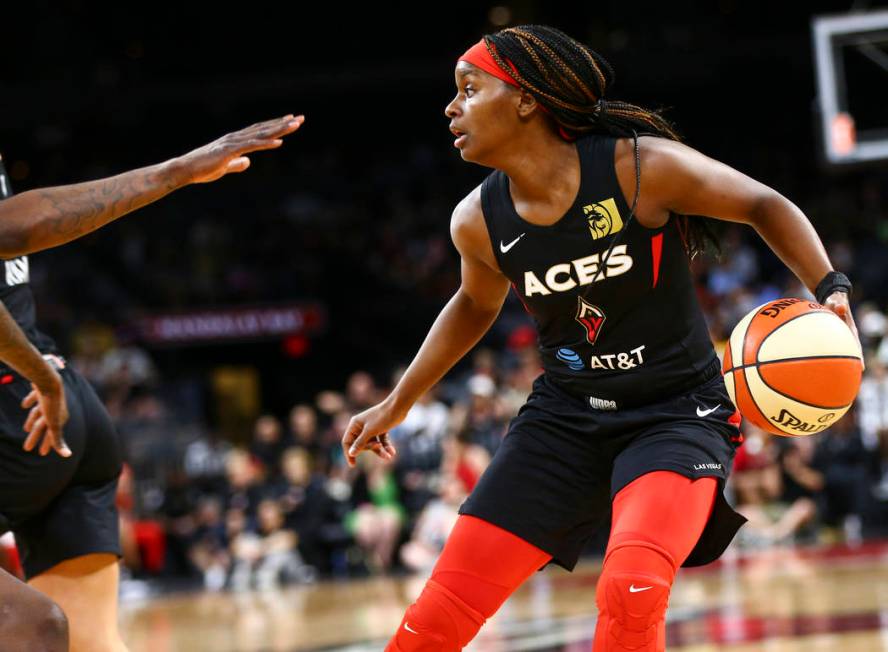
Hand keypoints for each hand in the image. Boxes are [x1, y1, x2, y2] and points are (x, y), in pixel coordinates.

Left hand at [22, 375, 70, 456]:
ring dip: (33, 421)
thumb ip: (58, 440)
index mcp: (60, 418)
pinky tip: (24, 405)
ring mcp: (49, 400)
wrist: (48, 381)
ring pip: (40, 414)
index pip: (52, 436)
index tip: (41, 454)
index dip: (47, 445)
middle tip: (27, 448)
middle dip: (36, 437)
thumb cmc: (51, 404)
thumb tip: (68, 456)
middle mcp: (56, 410)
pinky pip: (35, 398)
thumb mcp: (53, 425)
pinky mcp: (42, 390)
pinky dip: (30, 402)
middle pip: (43, 427)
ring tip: (26, 429)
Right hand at [177, 115, 304, 183]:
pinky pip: (251, 146)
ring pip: (260, 134)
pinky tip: (279, 142)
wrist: (185, 170)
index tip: (291, 122)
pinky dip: (266, 143)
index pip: (259, 131)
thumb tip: (248, 162)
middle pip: (264, 128)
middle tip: (300, 118)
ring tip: (295, 125)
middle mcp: (236, 138)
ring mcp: (232, 143)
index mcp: (235, 141)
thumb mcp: (225, 167)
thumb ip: (237, 163)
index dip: (275, 126)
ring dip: (279, 129)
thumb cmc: (202, 169)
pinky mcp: (229, 151)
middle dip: (283, 124)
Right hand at [341, 400, 404, 467]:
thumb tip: (351, 453)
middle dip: (370, 449)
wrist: (398, 407)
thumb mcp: (370, 432)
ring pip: (372, 444)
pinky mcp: (381, 429)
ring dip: (380, 451)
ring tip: (389, 456)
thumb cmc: (382, 417)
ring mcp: (371, 428)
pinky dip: (386, 446)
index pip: (347, 441)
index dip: (349, 453)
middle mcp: (361, 426)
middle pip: (361, 444)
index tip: (353, 464)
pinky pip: (381, 441)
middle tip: (378, 446)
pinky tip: (392, 452)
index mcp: (355, 424)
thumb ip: (360, 443)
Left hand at [823, 290, 863, 367]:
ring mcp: (840, 336)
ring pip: (842, 350)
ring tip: (839, 373)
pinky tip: (823, 362)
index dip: (858, 356)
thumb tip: (840, 307)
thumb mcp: (836, 302)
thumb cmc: (834, 301)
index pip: (855, 345)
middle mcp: (847, 334)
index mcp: (850, 329)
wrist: (833, 300)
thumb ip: (837, 305)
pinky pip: (832, 346)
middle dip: (852, 362)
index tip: (861, 367)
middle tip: (854, 375)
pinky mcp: (833, 335)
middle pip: (850, 351)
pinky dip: (830, 353)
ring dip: (841, 360)